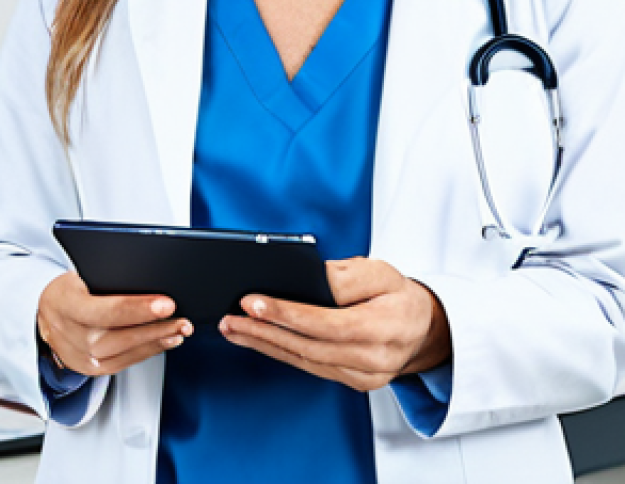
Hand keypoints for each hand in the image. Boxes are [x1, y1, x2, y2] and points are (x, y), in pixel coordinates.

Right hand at [37, 272, 192, 376]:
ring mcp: (82, 358)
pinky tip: (165, 341)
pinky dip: (148, 351)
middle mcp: (73, 337)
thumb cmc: (66, 289)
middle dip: (156, 327)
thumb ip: (107, 278)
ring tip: (180, 329)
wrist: (44, 314)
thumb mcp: (78, 275)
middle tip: (182, 319)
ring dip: (158, 340)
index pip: (109, 310)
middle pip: (122, 335)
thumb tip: (148, 277)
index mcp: (67, 306)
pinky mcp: (93, 369)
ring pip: (127, 352)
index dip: (141, 308)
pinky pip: (125, 362)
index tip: (167, 304)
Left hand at [219, 257, 450, 391]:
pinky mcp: (354, 382)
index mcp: (385, 325)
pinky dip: (281, 353)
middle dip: (265, 331)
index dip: (287, 314)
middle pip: (309, 346)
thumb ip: (349, 275)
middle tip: (231, 317)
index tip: (253, 302)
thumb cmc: (399, 295)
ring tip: (233, 328)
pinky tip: (258, 340)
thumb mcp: (382, 271)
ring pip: (305, 361)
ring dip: (265, 344)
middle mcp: (375, 358)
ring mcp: (364, 376)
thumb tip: (314, 278)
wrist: (423, 328)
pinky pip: (311, 367)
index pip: (327, 323)